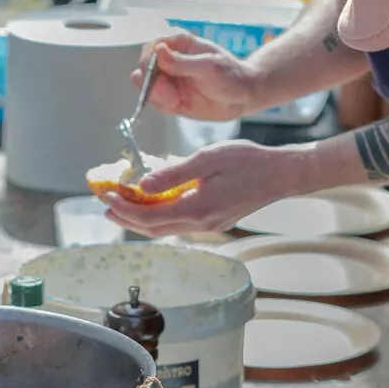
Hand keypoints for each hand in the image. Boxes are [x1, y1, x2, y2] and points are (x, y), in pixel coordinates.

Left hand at [102, 141, 308, 236]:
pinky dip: (160, 215)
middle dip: (126, 218)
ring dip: (141, 219)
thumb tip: (142, 186)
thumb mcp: (207, 159)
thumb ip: (173, 174)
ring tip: (123, 207)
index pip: (149, 217)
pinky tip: (154, 203)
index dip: (124, 209)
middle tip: (106, 206)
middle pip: (153, 228)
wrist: (282, 174)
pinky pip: (179, 223)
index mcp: (197, 209)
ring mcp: (209, 225)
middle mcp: (201, 224)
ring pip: (166, 228)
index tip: (107, 196)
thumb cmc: (248, 161)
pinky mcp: (215, 220)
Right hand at [132, 34, 257, 122]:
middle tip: (167, 92)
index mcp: (177, 42)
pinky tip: (177, 104)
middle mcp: (168, 59)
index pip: (151, 47)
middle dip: (150, 81)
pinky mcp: (170, 96)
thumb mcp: (208, 67)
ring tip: (175, 100)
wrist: (243, 96)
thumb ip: (182, 62)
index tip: (156, 75)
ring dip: (155, 95)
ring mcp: (168, 78)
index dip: (149, 61)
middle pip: (144, 67)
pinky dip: (161, 104)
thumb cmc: (230, 75)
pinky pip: (155, 100)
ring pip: (146, 85)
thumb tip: (158, 50)